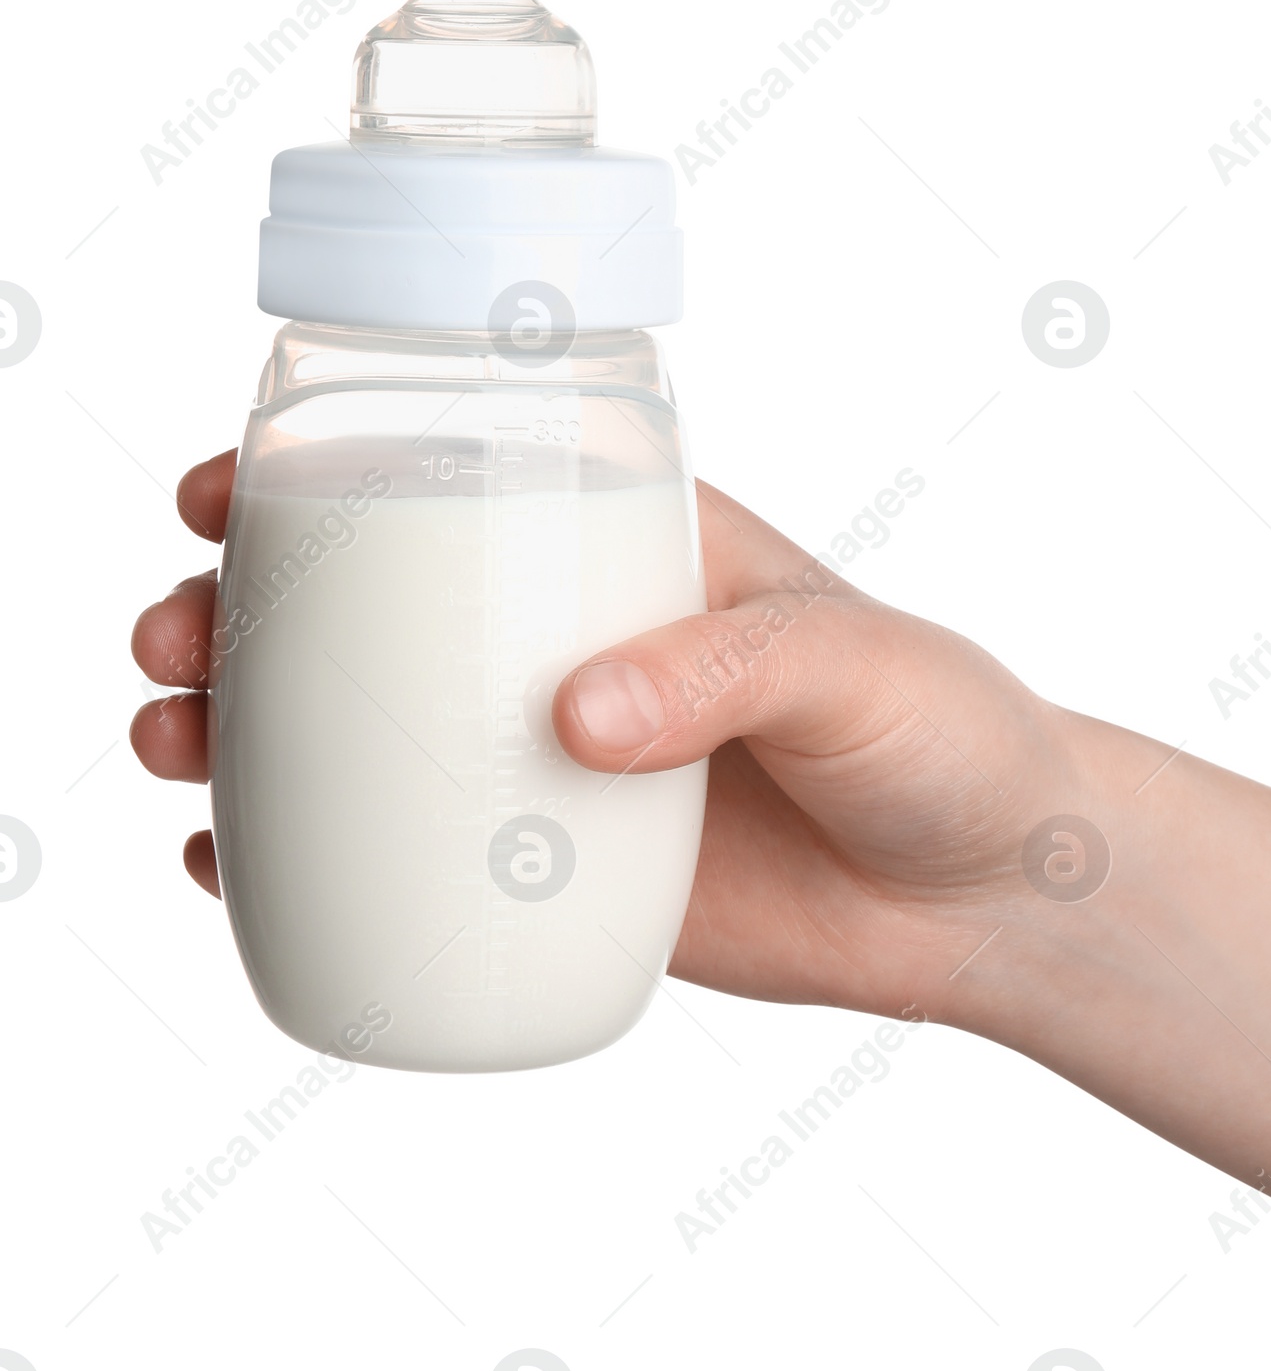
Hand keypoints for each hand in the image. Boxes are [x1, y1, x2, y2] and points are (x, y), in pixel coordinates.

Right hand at [130, 452, 1088, 1020]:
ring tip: (176, 747)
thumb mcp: (855, 663)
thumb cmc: (948, 736)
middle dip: (240, 611)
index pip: (456, 481)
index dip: (322, 475)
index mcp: (636, 549)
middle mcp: (574, 644)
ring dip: (244, 730)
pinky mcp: (565, 872)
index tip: (222, 489)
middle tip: (177, 642)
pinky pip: (414, 857)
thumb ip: (725, 669)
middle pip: (369, 610)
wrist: (995, 895)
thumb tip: (573, 719)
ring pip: (366, 733)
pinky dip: (313, 857)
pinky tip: (234, 865)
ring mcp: (558, 763)